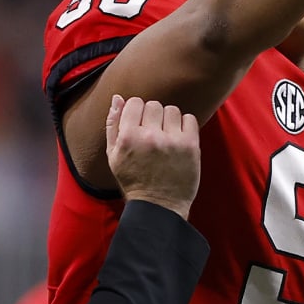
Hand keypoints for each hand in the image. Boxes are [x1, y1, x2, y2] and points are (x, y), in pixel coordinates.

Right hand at [106, 94, 200, 218]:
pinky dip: (185, 125)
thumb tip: (118, 98)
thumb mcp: (113, 155)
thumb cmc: (133, 179)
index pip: (135, 102)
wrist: (159, 205)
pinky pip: (190, 119)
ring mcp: (172, 141)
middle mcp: (150, 136)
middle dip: (153, 115)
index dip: (136, 111)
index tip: (139, 123)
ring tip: (166, 134)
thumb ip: (113, 125)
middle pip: (154, 105)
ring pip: (172, 110)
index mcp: (128, 137)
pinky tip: (179, 137)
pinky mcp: (191, 146)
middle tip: (153, 131)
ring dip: (169, 119)